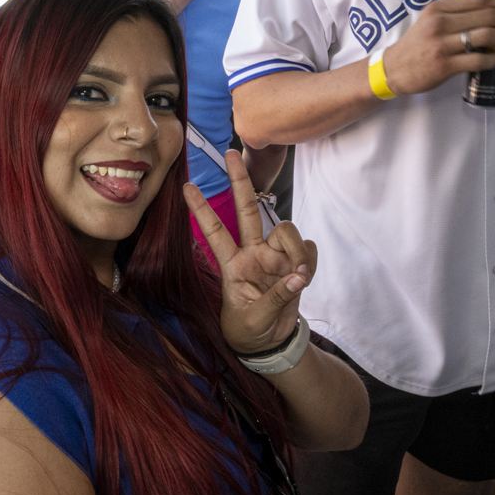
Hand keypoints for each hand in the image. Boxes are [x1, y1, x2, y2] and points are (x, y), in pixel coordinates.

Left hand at [184, 150, 315, 355]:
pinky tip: (303, 278)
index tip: (185, 186)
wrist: (271, 342)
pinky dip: (309, 260)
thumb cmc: (250, 330)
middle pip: (247, 210)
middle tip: (230, 152)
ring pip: (287, 230)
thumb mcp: (255, 319)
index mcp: (232, 265)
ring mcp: (275, 255)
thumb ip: (277, 297)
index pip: (213, 231)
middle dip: (239, 181)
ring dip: (295, 250)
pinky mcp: (296, 262)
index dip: (201, 209)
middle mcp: (252, 253)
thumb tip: (298, 276)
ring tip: (297, 278)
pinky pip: (307, 248)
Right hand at [379, 0, 494, 96]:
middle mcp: (440, 23)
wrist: (392, 69)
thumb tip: (494, 13)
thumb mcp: (431, 20)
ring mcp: (441, 45)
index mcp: (439, 8)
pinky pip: (477, 60)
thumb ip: (457, 14)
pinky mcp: (443, 65)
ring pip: (486, 35)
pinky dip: (492, 59)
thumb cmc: (417, 44)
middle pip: (489, 15)